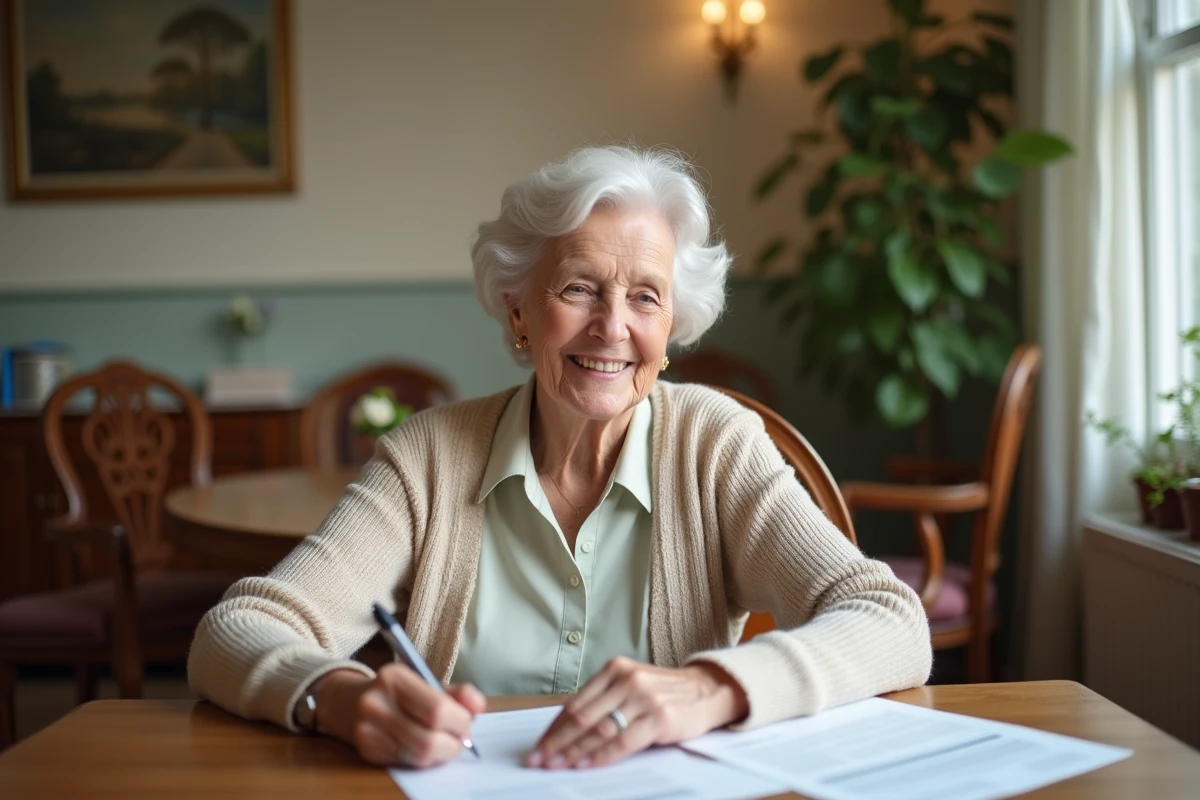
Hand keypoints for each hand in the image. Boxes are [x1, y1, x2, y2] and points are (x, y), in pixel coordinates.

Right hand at [312, 666, 485, 768]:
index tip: (468, 721)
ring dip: (442, 753)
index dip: (461, 721)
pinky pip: (407, 762)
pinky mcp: (366, 751)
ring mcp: (367, 730)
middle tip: (461, 737)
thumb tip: (478, 706)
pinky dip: (425, 759)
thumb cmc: (395, 691)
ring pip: (419, 755)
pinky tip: (426, 748)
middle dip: (454, 742)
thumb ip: (455, 692)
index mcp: (394, 677)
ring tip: (446, 743)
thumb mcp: (423, 681)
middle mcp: (376, 703)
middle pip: (429, 738)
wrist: (345, 701)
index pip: (438, 709)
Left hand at [527, 657, 748, 769]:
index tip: (538, 746)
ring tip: (557, 765)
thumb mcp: (631, 685)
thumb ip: (603, 701)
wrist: (707, 690)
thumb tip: (564, 729)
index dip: (553, 728)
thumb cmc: (664, 692)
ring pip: (599, 730)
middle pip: (582, 716)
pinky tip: (586, 764)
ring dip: (573, 751)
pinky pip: (623, 741)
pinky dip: (601, 755)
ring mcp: (644, 698)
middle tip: (539, 759)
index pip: (575, 702)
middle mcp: (627, 680)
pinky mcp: (659, 717)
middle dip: (556, 742)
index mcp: (615, 669)